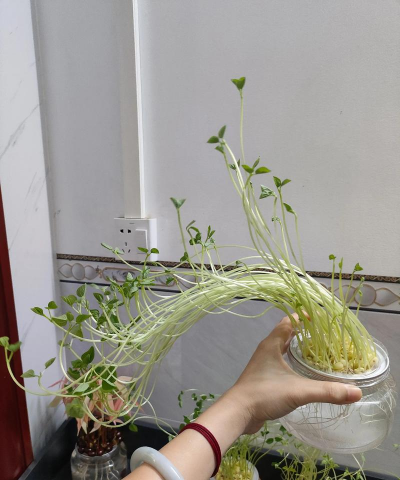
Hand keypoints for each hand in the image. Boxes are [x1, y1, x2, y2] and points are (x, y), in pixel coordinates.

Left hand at [226, 314, 361, 433]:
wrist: (239, 412)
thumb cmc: (265, 393)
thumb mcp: (298, 391)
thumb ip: (327, 391)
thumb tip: (357, 392)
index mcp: (272, 344)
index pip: (289, 322)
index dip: (304, 317)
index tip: (322, 317)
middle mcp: (267, 350)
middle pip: (286, 333)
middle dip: (305, 331)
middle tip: (326, 334)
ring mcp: (264, 363)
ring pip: (283, 348)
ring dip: (298, 347)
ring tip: (319, 350)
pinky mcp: (264, 377)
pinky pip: (281, 362)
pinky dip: (293, 362)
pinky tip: (304, 372)